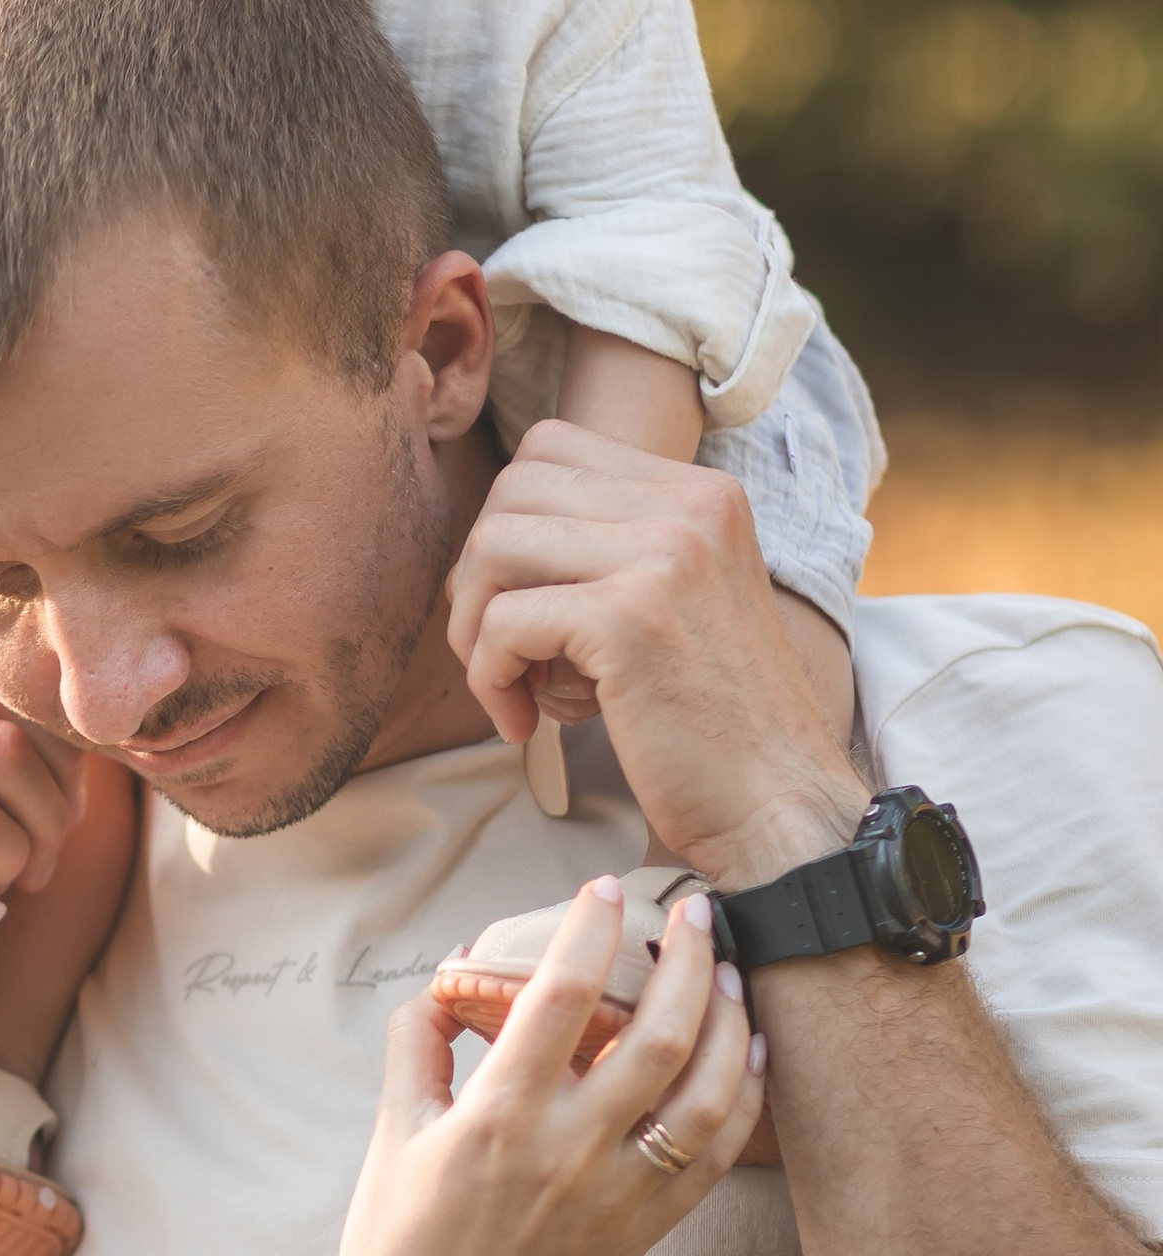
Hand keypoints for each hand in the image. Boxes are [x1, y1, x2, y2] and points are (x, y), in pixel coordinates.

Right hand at [330, 880, 765, 1255]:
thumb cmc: (397, 1246)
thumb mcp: (389, 1133)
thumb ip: (419, 1043)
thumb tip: (455, 972)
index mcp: (495, 1120)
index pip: (556, 998)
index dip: (586, 930)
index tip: (602, 888)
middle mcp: (567, 1152)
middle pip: (654, 1032)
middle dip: (685, 957)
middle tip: (694, 910)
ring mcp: (617, 1193)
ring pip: (705, 1090)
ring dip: (726, 1018)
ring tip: (725, 969)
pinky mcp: (646, 1228)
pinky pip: (719, 1153)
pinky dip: (743, 1094)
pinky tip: (747, 1051)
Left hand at [444, 422, 866, 888]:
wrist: (779, 805)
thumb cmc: (714, 723)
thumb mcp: (677, 602)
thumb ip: (611, 551)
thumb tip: (486, 540)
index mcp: (702, 493)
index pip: (550, 449)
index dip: (510, 527)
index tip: (525, 604)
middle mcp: (689, 506)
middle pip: (512, 488)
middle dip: (482, 575)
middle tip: (504, 651)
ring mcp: (662, 556)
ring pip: (493, 544)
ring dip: (475, 626)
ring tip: (515, 688)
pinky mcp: (627, 620)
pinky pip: (501, 623)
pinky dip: (488, 678)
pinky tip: (524, 724)